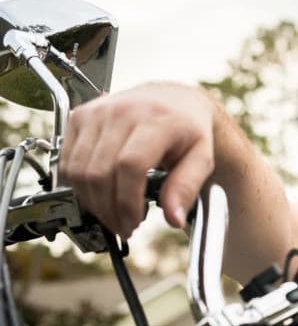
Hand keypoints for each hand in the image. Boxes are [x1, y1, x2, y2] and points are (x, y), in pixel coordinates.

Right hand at [61, 83, 218, 237]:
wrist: (172, 99)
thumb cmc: (188, 130)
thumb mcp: (202, 158)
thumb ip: (186, 188)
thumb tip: (173, 219)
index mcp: (157, 120)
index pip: (130, 166)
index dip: (127, 201)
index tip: (133, 223)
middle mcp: (122, 111)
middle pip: (100, 172)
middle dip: (108, 209)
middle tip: (123, 226)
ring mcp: (97, 112)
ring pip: (78, 169)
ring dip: (91, 202)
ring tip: (111, 214)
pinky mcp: (79, 116)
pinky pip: (67, 161)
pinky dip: (78, 185)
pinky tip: (98, 195)